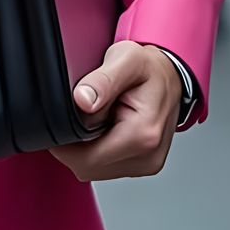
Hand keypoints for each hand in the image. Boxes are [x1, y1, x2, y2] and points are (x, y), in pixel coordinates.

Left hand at [49, 41, 181, 182]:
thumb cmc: (149, 68)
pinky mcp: (141, 165)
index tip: (59, 118)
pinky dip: (97, 149)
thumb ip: (102, 80)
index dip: (65, 143)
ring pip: (95, 169)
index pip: (86, 159)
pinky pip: (106, 166)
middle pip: (88, 167)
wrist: (170, 76)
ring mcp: (146, 164)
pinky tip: (103, 126)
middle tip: (79, 112)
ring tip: (96, 116)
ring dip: (85, 147)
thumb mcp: (126, 60)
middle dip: (74, 144)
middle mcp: (147, 156)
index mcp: (143, 134)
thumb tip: (82, 100)